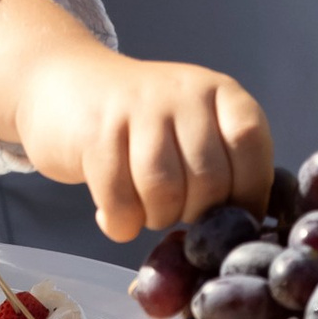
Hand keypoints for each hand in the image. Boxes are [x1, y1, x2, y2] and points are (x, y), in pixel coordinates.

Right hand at [0, 0, 274, 238]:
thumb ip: (225, 169)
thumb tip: (250, 235)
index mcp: (220, 92)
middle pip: (208, 180)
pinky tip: (113, 212)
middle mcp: (184, 90)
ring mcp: (139, 106)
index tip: (227, 215)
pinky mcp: (96, 130)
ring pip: (164, 192)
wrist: (67, 83)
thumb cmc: (145, 127)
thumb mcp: (195, 130)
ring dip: (155, 218)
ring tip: (144, 207)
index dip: (245, 193)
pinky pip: (119, 202)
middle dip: (193, 215)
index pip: (251, 146)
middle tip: (173, 210)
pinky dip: (119, 223)